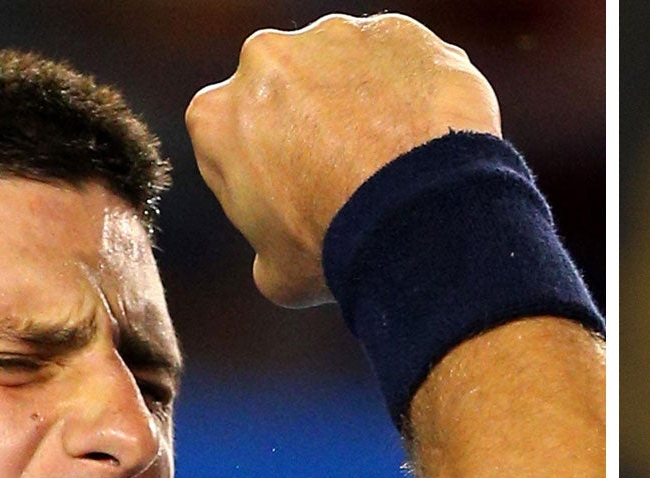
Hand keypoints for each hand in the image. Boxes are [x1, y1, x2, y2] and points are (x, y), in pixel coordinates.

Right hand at [185, 14, 500, 306]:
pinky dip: (419, 91)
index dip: (267, 171)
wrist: (421, 219)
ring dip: (367, 103)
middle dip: (313, 124)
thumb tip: (276, 257)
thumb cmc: (341, 249)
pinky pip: (406, 62)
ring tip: (400, 162)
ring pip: (347, 70)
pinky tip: (433, 139)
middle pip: (286, 93)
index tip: (300, 197)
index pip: (232, 138)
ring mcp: (333, 37)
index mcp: (216, 116)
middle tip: (353, 177)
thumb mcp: (279, 275)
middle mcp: (264, 60)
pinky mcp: (397, 31)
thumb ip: (264, 248)